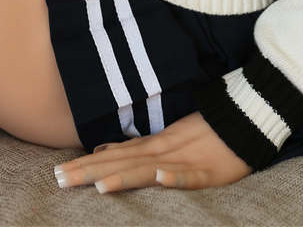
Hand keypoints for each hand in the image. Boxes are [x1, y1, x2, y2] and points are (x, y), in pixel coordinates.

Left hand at [53, 110, 252, 193]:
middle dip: (91, 173)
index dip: (86, 164)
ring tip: (100, 186)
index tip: (57, 172)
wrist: (245, 116)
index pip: (114, 156)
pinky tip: (161, 180)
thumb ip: (136, 147)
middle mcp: (163, 152)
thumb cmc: (205, 130)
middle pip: (122, 163)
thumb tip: (103, 150)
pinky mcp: (209, 172)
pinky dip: (176, 178)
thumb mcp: (166, 137)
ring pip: (150, 170)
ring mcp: (185, 161)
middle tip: (60, 180)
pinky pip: (191, 177)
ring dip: (125, 177)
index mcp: (154, 145)